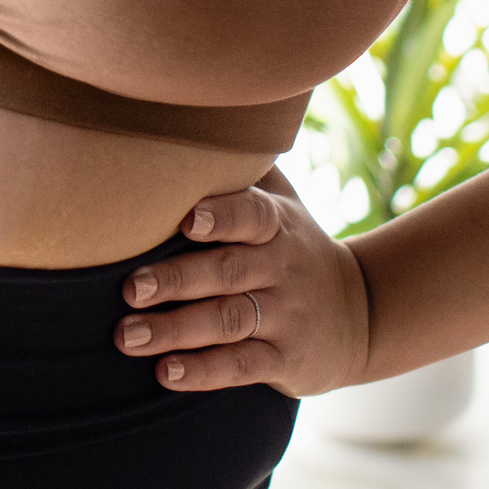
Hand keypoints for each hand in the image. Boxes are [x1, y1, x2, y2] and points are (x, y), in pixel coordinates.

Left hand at [113, 168, 369, 397]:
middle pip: (226, 272)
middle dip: (176, 281)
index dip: (221, 215)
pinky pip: (241, 367)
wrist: (361, 313)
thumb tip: (188, 116)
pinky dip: (202, 371)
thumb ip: (243, 168)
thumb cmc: (292, 244)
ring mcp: (286, 316)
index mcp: (277, 224)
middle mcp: (282, 268)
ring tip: (127, 336)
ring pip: (226, 322)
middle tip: (129, 289)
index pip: (252, 215)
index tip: (185, 219)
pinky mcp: (286, 360)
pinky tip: (164, 372)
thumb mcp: (283, 201)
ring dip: (174, 331)